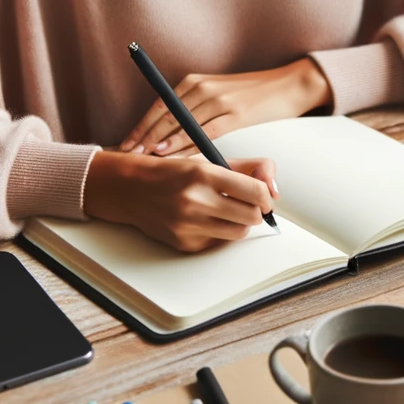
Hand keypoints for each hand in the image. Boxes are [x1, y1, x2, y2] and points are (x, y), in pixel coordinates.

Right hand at [83, 151, 279, 251]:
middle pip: (251, 217)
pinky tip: (203, 220)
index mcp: (204, 173)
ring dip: (239, 224)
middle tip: (248, 206)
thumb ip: (246, 169)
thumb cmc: (174, 173)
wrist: (130, 188)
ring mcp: (188, 224)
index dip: (266, 197)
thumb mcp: (208, 160)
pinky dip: (217, 232)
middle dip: (255, 212)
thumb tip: (274, 190)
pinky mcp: (183, 242)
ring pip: (238, 233)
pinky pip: (217, 242)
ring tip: (227, 212)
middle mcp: (195, 200)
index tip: (264, 198)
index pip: (256, 191)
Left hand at [120, 58, 332, 155]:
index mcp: (195, 82)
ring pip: (180, 125)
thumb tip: (170, 132)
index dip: (141, 126)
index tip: (126, 143)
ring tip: (141, 159)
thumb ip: (195, 107)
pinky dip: (184, 145)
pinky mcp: (235, 115)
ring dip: (158, 143)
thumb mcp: (218, 94)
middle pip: (164, 116)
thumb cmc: (252, 93)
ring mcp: (218, 101)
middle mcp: (202, 88)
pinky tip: (171, 155)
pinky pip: (203, 133)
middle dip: (143, 137)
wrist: (289, 84)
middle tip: (125, 155)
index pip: (159, 105)